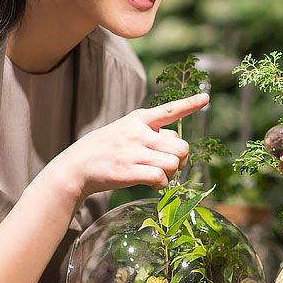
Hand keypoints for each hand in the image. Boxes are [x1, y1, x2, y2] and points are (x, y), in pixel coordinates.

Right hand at [48, 92, 208, 198]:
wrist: (77, 166)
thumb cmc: (106, 149)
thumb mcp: (125, 131)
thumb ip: (150, 134)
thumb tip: (178, 147)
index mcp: (139, 119)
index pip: (169, 110)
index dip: (189, 104)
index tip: (206, 99)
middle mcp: (138, 132)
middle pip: (181, 146)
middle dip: (181, 159)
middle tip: (171, 165)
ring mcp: (133, 151)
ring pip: (173, 163)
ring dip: (171, 173)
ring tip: (158, 174)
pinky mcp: (128, 171)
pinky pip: (161, 178)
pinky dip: (162, 184)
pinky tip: (153, 183)